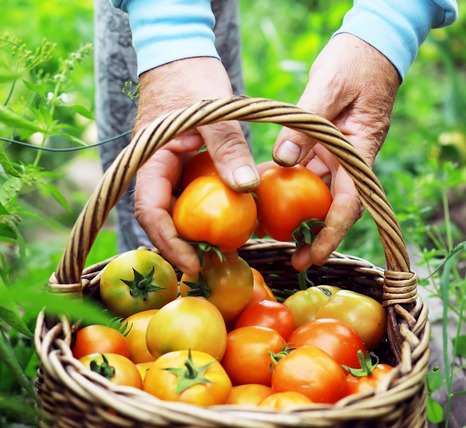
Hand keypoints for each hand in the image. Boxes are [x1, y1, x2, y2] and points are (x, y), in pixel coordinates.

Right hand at [133, 57, 258, 275]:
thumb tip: (246, 189)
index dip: (169, 242)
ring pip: (178, 209)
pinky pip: (193, 195)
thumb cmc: (192, 78)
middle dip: (184, 245)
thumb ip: (228, 149)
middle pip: (163, 218)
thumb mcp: (215, 113)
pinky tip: (233, 222)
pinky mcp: (184, 166)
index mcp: (149, 160)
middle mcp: (154, 170)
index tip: (192, 262)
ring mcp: (168, 169)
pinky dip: (209, 210)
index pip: (150, 211)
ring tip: (226, 251)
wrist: (181, 54)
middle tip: (213, 266)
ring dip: (197, 232)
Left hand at [272, 33, 400, 270]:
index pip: (350, 202)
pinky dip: (289, 181)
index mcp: (359, 150)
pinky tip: (266, 189)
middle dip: (315, 235)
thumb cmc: (355, 62)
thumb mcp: (328, 87)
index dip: (332, 233)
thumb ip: (305, 125)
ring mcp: (339, 152)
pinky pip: (308, 168)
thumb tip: (281, 159)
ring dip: (299, 212)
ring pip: (319, 190)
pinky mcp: (326, 144)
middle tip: (292, 259)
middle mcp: (351, 157)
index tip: (315, 255)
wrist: (371, 46)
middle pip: (335, 205)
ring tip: (272, 231)